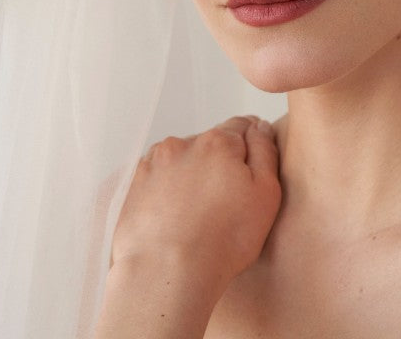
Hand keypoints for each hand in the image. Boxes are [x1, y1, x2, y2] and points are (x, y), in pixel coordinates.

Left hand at [111, 115, 281, 290]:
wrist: (166, 273)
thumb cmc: (221, 241)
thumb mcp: (266, 194)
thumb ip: (265, 151)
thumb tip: (259, 127)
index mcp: (218, 141)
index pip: (242, 127)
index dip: (251, 149)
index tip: (250, 175)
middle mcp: (183, 144)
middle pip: (210, 144)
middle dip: (220, 165)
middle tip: (225, 204)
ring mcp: (153, 164)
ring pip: (182, 160)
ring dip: (191, 176)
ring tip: (197, 216)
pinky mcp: (134, 186)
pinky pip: (158, 179)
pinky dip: (167, 191)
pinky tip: (175, 218)